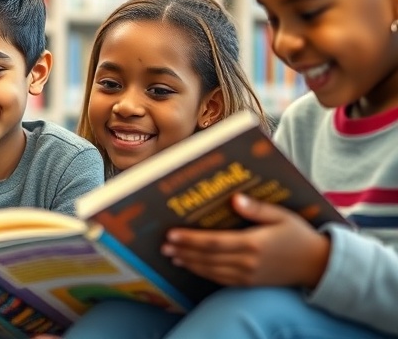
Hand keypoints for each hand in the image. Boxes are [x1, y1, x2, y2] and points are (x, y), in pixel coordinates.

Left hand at [162, 194, 330, 287]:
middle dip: (183, 251)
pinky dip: (203, 273)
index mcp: (253, 243)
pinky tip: (192, 266)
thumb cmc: (298, 235)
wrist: (317, 265)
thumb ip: (257, 209)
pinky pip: (220, 280)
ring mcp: (248, 276)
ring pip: (211, 271)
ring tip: (172, 255)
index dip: (190, 239)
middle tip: (163, 246)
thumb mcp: (281, 215)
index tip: (172, 234)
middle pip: (207, 258)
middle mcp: (248, 262)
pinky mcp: (249, 283)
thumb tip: (235, 199)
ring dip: (189, 263)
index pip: (213, 242)